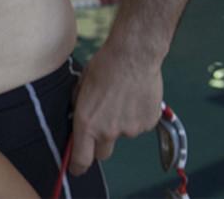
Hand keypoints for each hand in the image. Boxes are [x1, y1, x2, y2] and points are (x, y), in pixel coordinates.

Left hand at [68, 44, 162, 175]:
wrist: (133, 56)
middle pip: (102, 153)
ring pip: (123, 134)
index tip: (76, 168)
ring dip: (120, 123)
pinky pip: (139, 125)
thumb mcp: (81, 86)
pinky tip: (134, 96)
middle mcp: (108, 131)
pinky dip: (136, 115)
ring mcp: (130, 130)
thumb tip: (77, 118)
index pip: (81, 158)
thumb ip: (79, 107)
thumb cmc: (103, 66)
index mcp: (87, 123)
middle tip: (101, 125)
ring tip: (121, 97)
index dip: (77, 166)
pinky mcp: (147, 124)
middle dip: (99, 145)